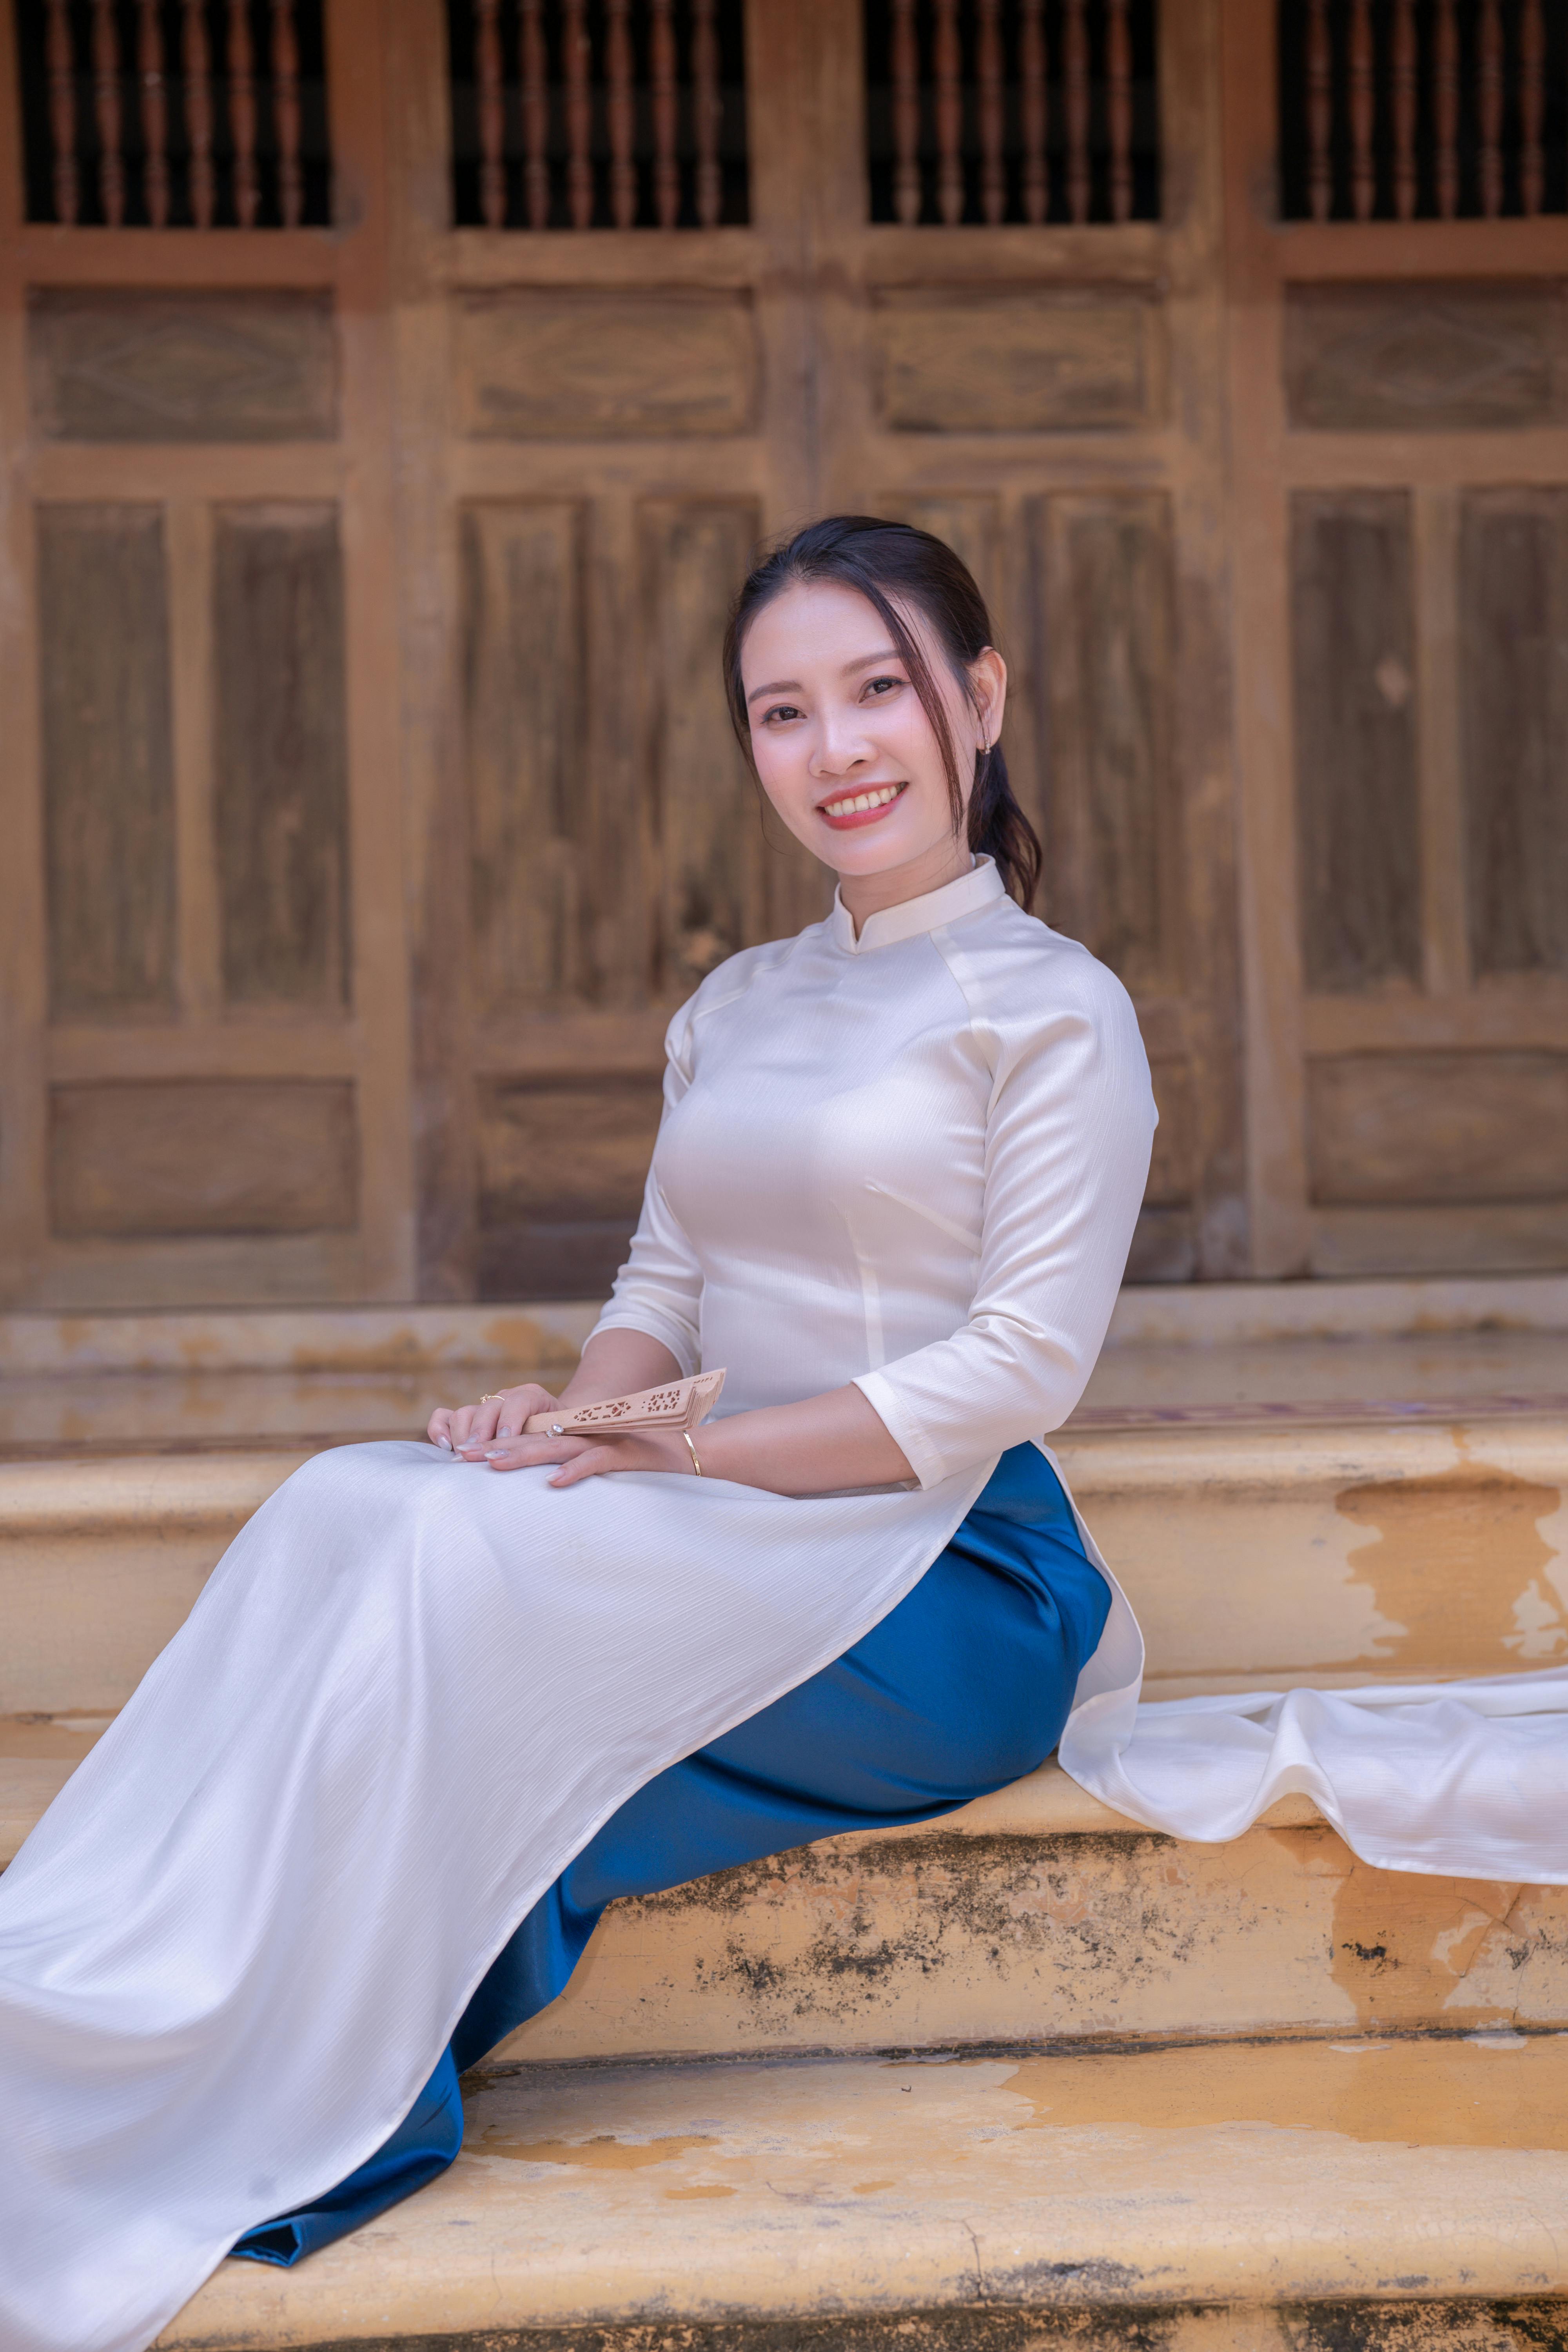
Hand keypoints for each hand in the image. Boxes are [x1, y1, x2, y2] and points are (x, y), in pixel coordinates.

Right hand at [427, 1383, 560, 1455]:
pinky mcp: (468, 1419)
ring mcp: (484, 1408)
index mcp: (533, 1396)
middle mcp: (505, 1398)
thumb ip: (556, 1443)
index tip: (506, 1442)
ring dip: (464, 1436)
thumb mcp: (567, 1438)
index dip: (510, 1421)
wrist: (557, 1431)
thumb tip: (553, 1468)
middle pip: (486, 1409)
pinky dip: (440, 1429)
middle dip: (482, 1433)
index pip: (518, 1402)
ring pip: (464, 1413)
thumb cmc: (564, 1438)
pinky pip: (444, 1417)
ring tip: (467, 1457)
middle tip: (481, 1456)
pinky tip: (447, 1447)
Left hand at [479, 1426, 696, 1485]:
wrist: (684, 1452)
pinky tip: (553, 1483)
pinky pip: (595, 1462)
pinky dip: (575, 1471)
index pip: (526, 1438)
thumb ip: (566, 1471)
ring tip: (493, 1466)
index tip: (461, 1456)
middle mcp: (582, 1436)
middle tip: (462, 1458)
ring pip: (556, 1447)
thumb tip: (532, 1491)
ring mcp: (603, 1443)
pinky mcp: (624, 1455)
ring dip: (524, 1456)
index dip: (495, 1444)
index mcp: (572, 1437)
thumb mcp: (596, 1466)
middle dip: (496, 1448)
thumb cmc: (637, 1464)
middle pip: (532, 1440)